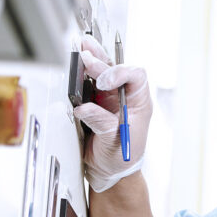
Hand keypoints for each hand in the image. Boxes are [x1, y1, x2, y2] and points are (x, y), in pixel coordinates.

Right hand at [72, 35, 151, 191]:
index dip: (120, 74)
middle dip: (100, 62)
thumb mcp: (114, 142)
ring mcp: (109, 96)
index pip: (136, 77)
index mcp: (139, 103)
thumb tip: (84, 108)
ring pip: (103, 70)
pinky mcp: (94, 100)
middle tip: (85, 58)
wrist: (110, 170)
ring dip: (92, 57)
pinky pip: (89, 81)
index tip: (104, 83)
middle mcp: (125, 96)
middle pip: (116, 69)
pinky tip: (77, 59)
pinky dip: (82, 70)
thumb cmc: (122, 157)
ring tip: (81, 46)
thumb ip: (102, 123)